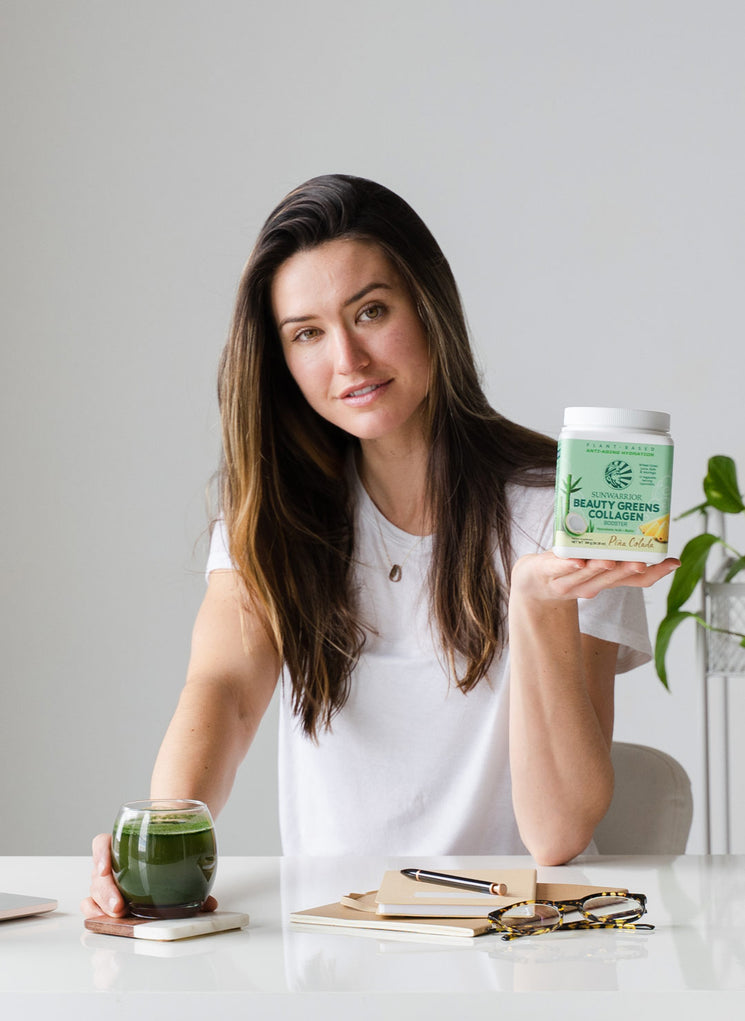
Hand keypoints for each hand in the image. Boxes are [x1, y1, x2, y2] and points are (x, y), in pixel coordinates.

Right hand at [80, 833, 217, 917]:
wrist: (167, 855)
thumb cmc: (168, 857)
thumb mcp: (176, 860)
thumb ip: (191, 879)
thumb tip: (209, 904)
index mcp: (123, 845)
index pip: (102, 844)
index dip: (101, 855)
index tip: (105, 870)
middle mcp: (112, 863)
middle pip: (98, 875)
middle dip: (106, 893)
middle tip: (119, 907)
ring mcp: (108, 882)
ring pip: (94, 893)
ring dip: (100, 907)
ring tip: (115, 918)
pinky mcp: (107, 900)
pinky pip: (94, 906)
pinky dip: (96, 914)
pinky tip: (103, 922)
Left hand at [511, 551, 679, 602]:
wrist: (531, 582)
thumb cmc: (568, 565)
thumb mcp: (596, 561)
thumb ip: (617, 550)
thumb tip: (644, 525)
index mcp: (606, 581)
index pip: (635, 580)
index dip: (655, 573)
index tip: (673, 562)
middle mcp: (590, 585)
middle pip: (611, 579)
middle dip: (627, 570)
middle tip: (642, 561)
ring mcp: (566, 581)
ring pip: (585, 575)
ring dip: (598, 568)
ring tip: (609, 560)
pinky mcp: (545, 572)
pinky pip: (557, 568)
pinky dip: (567, 565)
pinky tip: (576, 560)